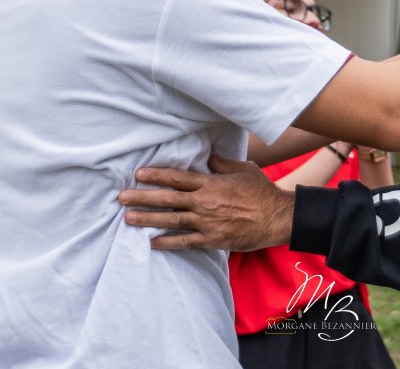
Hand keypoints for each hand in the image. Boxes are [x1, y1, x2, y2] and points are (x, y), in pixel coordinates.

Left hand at [119, 152, 294, 250]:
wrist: (277, 217)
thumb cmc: (261, 191)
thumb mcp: (243, 169)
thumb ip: (221, 163)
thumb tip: (208, 155)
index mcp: (210, 183)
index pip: (177, 177)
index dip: (156, 175)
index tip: (138, 174)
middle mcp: (204, 202)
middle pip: (168, 198)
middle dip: (142, 198)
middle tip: (122, 198)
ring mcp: (207, 222)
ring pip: (171, 220)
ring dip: (148, 219)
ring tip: (128, 219)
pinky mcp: (212, 240)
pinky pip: (185, 242)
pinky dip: (168, 243)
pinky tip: (152, 243)